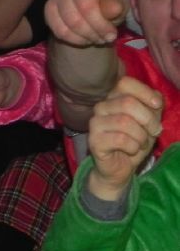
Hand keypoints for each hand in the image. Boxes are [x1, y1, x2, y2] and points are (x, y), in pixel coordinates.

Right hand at [44, 0, 128, 45]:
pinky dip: (75, 39)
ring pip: (72, 20)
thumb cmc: (108, 7)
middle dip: (100, 27)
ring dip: (88, 35)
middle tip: (110, 37)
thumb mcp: (120, 8)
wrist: (88, 19)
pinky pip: (60, 29)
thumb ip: (117, 7)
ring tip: (98, 39)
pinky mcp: (48, 7)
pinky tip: (83, 39)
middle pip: (86, 5)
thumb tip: (111, 9)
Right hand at [87, 76, 161, 199]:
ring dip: (141, 136)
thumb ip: (153, 107)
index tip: (157, 106)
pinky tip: (131, 150)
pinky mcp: (94, 141)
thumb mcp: (149, 122)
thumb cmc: (134, 141)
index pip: (125, 83)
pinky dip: (134, 147)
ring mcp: (95, 123)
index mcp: (114, 98)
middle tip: (154, 131)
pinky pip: (121, 140)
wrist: (119, 167)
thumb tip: (156, 99)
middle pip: (128, 103)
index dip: (145, 92)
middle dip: (148, 120)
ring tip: (141, 143)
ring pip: (124, 122)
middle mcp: (101, 107)